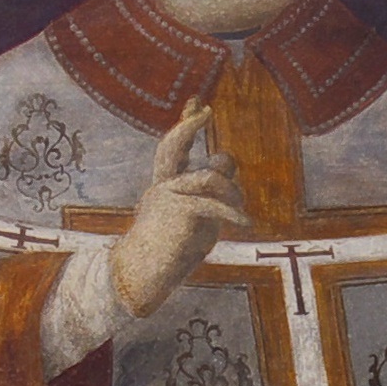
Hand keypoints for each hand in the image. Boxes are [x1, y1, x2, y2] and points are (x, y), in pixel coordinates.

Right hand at [108, 102, 248, 319]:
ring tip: (239, 213)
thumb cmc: (170, 255)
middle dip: (188, 125)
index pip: (176, 150)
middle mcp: (163, 186)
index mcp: (166, 187)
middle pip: (172, 145)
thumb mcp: (198, 220)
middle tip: (205, 110)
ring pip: (211, 177)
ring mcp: (168, 196)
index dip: (187, 124)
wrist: (142, 280)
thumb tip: (226, 159)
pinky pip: (215, 204)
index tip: (198, 105)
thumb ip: (212, 192)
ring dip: (232, 193)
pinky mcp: (178, 210)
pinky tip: (244, 225)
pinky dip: (233, 214)